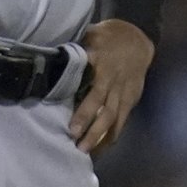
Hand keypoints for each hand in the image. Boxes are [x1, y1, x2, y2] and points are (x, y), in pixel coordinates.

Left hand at [69, 17, 154, 153]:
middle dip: (90, 126)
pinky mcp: (132, 98)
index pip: (92, 89)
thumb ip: (74, 49)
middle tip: (75, 141)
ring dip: (101, 135)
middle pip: (103, 107)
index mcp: (102, 64)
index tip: (72, 126)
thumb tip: (47, 55)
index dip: (84, 110)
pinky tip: (101, 149)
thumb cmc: (107, 36)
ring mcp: (125, 91)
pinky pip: (122, 119)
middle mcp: (114, 80)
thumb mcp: (90, 35)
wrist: (138, 37)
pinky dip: (112, 135)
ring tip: (85, 151)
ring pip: (113, 117)